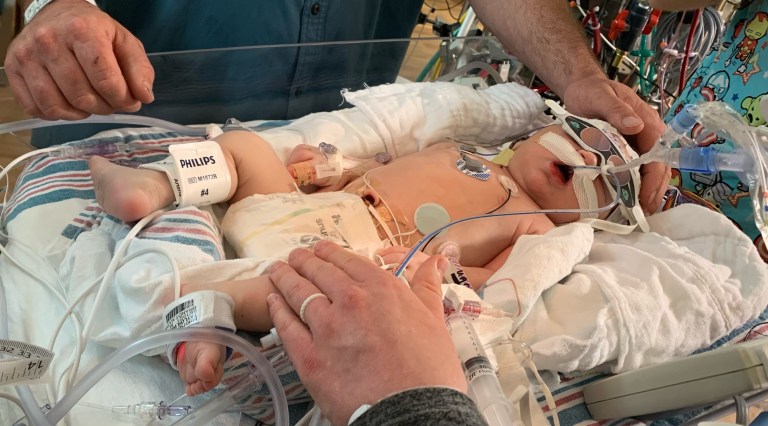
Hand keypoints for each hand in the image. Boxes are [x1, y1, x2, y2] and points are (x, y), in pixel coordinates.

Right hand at [4, 0, 154, 119]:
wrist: (57, 12)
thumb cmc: (95, 30)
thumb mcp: (125, 42)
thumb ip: (140, 70)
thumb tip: (143, 97)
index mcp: (81, 30)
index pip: (105, 80)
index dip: (122, 99)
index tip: (129, 101)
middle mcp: (49, 41)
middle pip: (82, 96)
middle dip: (104, 108)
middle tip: (111, 103)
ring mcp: (26, 55)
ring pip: (57, 106)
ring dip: (81, 114)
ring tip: (91, 104)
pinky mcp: (12, 69)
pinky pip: (36, 108)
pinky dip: (57, 114)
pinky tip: (70, 104)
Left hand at [267, 240, 464, 425]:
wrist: (414, 412)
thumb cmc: (429, 371)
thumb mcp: (435, 321)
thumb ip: (427, 287)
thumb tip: (436, 262)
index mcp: (381, 289)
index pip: (347, 260)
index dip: (329, 252)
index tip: (320, 249)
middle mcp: (351, 300)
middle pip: (319, 272)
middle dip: (304, 261)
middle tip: (295, 256)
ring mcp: (327, 327)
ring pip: (298, 293)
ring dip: (285, 277)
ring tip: (277, 270)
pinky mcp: (309, 356)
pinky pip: (286, 326)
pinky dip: (277, 310)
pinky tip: (273, 301)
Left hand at [562, 76, 670, 213]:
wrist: (582, 88)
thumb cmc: (592, 92)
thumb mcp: (601, 97)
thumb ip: (617, 110)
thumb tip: (636, 126)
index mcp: (647, 123)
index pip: (657, 156)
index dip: (653, 179)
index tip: (644, 197)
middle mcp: (647, 136)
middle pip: (658, 168)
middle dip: (653, 191)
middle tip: (644, 212)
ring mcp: (638, 144)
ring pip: (649, 172)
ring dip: (647, 192)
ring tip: (640, 212)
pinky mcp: (627, 150)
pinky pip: (635, 170)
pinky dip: (634, 186)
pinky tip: (628, 201)